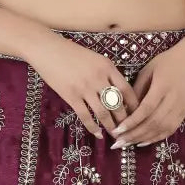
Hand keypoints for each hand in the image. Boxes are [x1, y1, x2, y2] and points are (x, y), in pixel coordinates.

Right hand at [26, 33, 140, 136]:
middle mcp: (99, 78)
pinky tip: (97, 134)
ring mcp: (85, 88)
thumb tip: (117, 92)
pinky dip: (92, 127)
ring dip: (110, 126)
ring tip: (114, 134)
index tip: (137, 114)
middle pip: (117, 104)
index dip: (133, 105)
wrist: (47, 49)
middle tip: (127, 129)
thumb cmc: (71, 53)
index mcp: (107, 66)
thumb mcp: (95, 58)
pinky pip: (85, 116)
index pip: (127, 89)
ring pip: (103, 113)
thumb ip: (107, 73)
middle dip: (124, 120)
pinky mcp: (71, 96)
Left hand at [108, 42, 184, 147]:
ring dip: (143, 139)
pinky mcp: (184, 113)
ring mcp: (181, 108)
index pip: (146, 108)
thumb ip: (136, 90)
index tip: (118, 130)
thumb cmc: (164, 63)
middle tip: (118, 142)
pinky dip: (155, 138)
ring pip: (161, 129)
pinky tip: (142, 142)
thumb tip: (123, 110)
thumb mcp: (147, 71)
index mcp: (163, 86)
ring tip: (126, 144)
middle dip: (134, 134)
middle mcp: (174, 99)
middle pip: (153, 122)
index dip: (132, 121)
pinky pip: (169, 130)